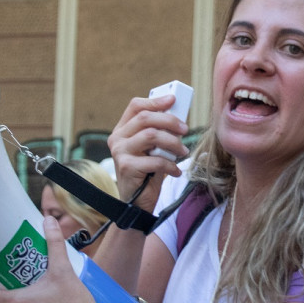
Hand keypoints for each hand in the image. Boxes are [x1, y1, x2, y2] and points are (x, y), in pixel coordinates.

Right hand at [106, 93, 189, 210]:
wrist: (138, 202)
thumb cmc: (148, 172)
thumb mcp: (154, 148)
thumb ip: (160, 132)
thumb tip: (179, 116)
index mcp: (122, 130)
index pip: (135, 106)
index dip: (155, 101)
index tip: (173, 100)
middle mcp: (117, 138)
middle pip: (145, 118)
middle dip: (169, 121)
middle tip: (186, 129)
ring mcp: (119, 152)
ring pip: (150, 135)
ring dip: (173, 142)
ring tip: (183, 151)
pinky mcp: (126, 167)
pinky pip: (154, 159)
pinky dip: (170, 164)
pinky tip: (176, 171)